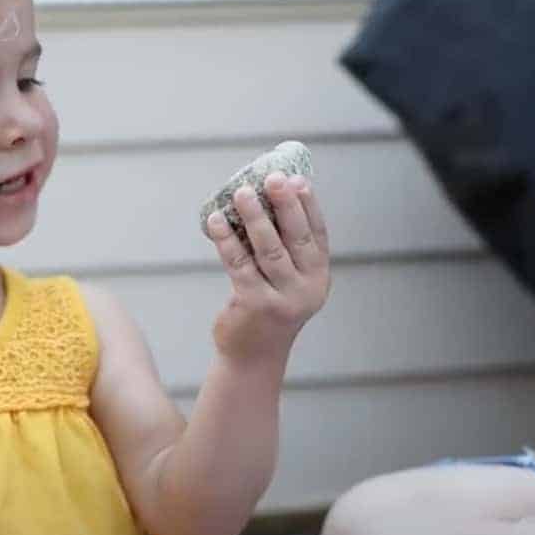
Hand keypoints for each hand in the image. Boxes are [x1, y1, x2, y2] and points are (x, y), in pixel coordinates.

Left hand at [206, 172, 329, 363]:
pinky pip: (238, 263)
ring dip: (254, 217)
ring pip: (268, 249)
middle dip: (285, 204)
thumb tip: (265, 198)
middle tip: (272, 178)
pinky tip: (216, 220)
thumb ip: (284, 249)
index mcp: (319, 277)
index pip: (318, 234)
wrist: (254, 356)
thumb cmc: (268, 307)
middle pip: (297, 238)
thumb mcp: (287, 281)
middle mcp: (307, 288)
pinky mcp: (254, 303)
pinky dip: (226, 239)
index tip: (297, 179)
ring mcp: (282, 297)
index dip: (308, 205)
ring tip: (241, 193)